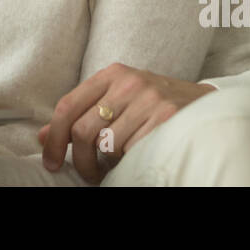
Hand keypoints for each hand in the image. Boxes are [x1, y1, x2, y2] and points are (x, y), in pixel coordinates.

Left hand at [37, 63, 217, 184]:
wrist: (208, 104)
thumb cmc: (156, 105)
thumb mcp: (119, 99)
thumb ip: (83, 112)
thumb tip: (42, 136)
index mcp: (111, 75)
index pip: (67, 106)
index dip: (53, 138)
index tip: (50, 161)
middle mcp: (128, 82)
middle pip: (83, 130)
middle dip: (80, 161)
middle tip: (88, 174)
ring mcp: (149, 99)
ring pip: (107, 146)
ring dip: (107, 166)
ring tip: (116, 166)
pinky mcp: (166, 118)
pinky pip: (133, 151)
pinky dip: (128, 163)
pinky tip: (135, 161)